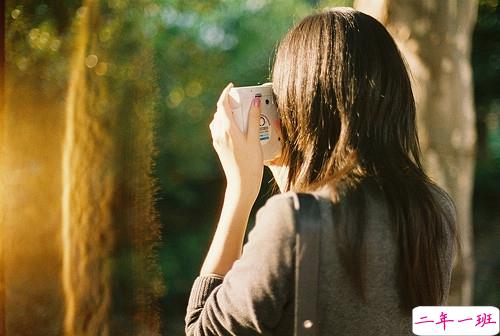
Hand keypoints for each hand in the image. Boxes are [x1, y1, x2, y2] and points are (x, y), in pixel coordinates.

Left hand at [209, 83, 263, 203]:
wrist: (241, 184)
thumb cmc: (250, 163)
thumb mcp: (254, 139)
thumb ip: (253, 119)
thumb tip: (254, 102)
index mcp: (227, 128)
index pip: (222, 104)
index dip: (226, 93)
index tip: (232, 86)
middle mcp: (219, 133)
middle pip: (220, 111)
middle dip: (229, 102)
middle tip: (242, 99)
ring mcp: (217, 140)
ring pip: (218, 120)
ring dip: (227, 113)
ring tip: (240, 112)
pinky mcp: (219, 146)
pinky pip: (218, 128)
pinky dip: (225, 122)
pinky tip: (237, 126)